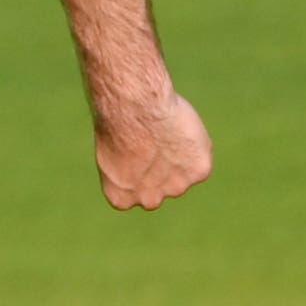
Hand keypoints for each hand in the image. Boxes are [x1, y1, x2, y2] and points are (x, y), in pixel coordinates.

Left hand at [94, 91, 212, 209]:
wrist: (135, 105)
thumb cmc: (114, 117)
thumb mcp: (106, 146)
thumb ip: (124, 165)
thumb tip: (137, 162)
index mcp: (120, 197)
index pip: (132, 192)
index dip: (135, 167)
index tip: (132, 148)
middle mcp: (148, 200)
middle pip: (158, 188)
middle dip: (157, 169)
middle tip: (151, 139)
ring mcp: (176, 187)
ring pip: (181, 173)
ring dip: (177, 156)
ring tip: (163, 129)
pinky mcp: (199, 172)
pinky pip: (198, 158)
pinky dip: (193, 144)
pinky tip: (179, 127)